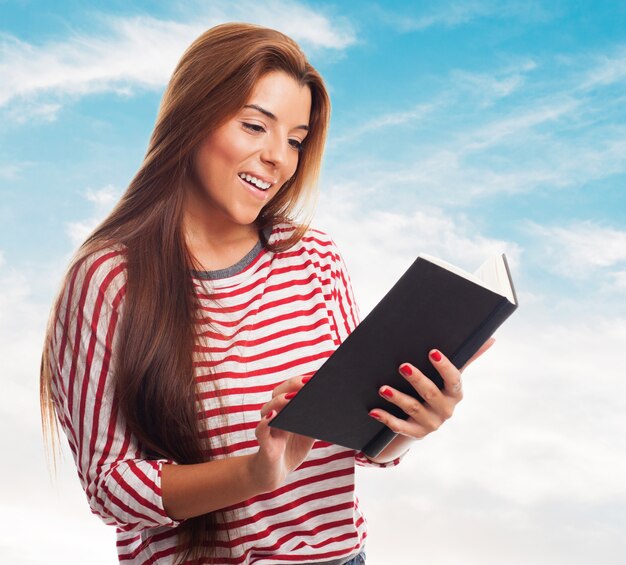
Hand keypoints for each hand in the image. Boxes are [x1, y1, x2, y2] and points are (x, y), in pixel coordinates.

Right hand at [249, 375, 315, 492]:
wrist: (273, 475)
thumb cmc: (291, 450)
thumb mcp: (308, 434)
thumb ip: (315, 420)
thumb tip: (331, 406)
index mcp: (285, 409)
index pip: (290, 388)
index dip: (301, 381)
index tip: (315, 376)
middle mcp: (274, 414)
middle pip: (278, 393)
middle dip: (292, 385)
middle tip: (307, 383)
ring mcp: (267, 428)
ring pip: (268, 408)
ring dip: (280, 401)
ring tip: (292, 397)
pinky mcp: (264, 443)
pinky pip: (261, 430)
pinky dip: (266, 422)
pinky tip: (273, 417)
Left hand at [369, 338, 494, 439]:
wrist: (421, 421)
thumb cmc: (437, 389)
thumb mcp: (450, 376)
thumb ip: (467, 357)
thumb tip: (491, 338)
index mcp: (455, 393)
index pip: (454, 380)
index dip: (444, 367)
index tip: (432, 352)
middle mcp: (446, 410)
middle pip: (431, 393)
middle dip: (417, 379)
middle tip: (402, 365)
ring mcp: (431, 423)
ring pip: (413, 408)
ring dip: (398, 398)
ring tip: (383, 388)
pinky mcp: (416, 434)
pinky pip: (400, 427)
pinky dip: (387, 418)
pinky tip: (374, 410)